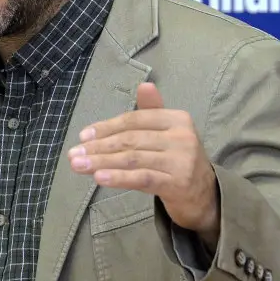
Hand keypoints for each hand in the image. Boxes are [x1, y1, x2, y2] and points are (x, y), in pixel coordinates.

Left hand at [67, 83, 219, 246]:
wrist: (205, 195)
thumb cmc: (178, 160)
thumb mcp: (167, 133)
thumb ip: (152, 111)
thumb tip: (144, 84)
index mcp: (177, 119)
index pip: (134, 120)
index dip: (106, 127)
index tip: (83, 137)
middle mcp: (182, 137)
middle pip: (131, 139)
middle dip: (98, 147)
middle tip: (73, 155)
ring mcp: (182, 161)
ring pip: (133, 159)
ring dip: (101, 162)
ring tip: (79, 166)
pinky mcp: (179, 184)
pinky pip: (143, 178)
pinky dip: (119, 178)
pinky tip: (99, 178)